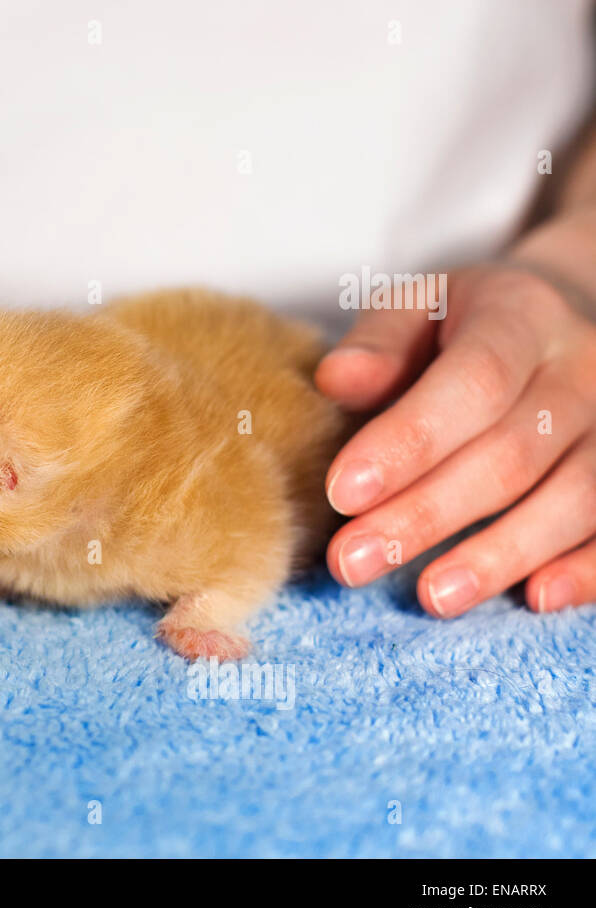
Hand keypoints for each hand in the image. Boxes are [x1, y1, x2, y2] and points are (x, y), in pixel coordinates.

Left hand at [315, 262, 595, 616]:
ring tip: (432, 597)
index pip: (473, 382)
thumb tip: (336, 379)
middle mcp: (583, 371)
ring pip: (573, 499)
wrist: (567, 315)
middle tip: (353, 561)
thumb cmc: (464, 324)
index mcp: (522, 316)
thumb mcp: (416, 308)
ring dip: (500, 554)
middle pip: (510, 455)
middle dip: (425, 515)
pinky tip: (534, 599)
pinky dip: (586, 569)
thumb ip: (379, 343)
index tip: (342, 491)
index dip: (408, 440)